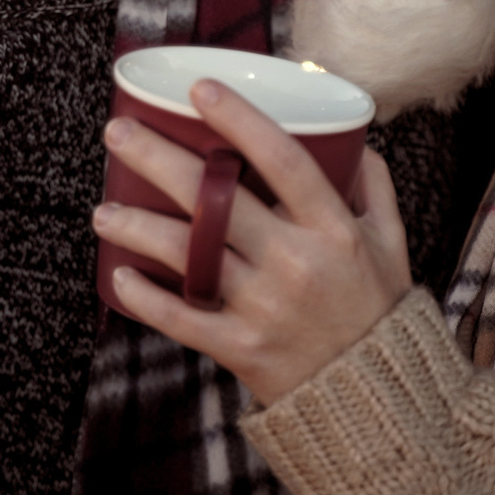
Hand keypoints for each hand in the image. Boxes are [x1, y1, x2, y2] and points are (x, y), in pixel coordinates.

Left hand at [94, 79, 412, 405]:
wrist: (380, 404)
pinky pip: (183, 318)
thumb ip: (374, 186)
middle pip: (217, 200)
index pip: (283, 159)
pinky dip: (146, 298)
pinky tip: (118, 274)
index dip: (239, 120)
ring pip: (188, 256)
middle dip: (159, 160)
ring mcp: (265, 308)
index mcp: (333, 228)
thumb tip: (351, 136)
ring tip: (103, 210)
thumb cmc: (379, 312)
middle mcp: (296, 262)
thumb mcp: (391, 244)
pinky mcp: (242, 349)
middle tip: (117, 133)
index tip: (200, 89)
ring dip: (137, 228)